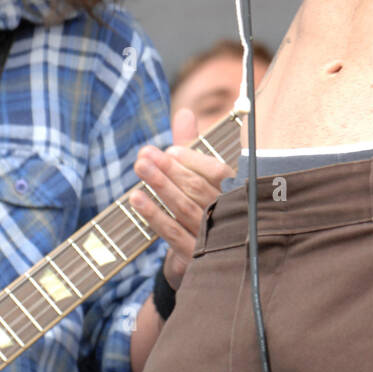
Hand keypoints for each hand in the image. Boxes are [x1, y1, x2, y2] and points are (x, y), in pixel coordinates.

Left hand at [129, 107, 234, 290]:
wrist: (203, 258)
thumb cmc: (202, 205)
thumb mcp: (198, 174)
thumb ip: (192, 146)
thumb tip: (183, 113)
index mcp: (235, 190)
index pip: (218, 173)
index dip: (194, 161)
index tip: (170, 151)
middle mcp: (228, 213)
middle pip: (197, 188)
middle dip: (169, 170)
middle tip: (144, 155)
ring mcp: (212, 236)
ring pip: (184, 208)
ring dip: (159, 187)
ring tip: (140, 168)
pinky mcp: (194, 255)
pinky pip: (172, 233)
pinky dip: (153, 215)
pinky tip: (136, 199)